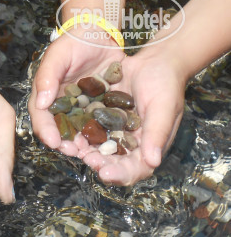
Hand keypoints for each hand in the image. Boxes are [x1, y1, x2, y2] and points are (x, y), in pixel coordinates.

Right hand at [28, 33, 124, 156]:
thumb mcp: (57, 55)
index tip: (54, 142)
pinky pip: (99, 125)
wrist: (98, 35)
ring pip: (79, 132)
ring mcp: (79, 110)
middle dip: (65, 144)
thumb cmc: (73, 42)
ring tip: (91, 152)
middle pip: (59, 131)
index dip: (46, 131)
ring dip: (83, 144)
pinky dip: (102, 135)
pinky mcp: (97, 109)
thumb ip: (47, 77)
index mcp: (45, 97)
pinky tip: (110, 142)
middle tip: (74, 151)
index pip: (41, 118)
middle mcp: (60, 108)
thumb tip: (41, 103)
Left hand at [79, 49, 185, 184]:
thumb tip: (153, 162)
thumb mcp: (164, 107)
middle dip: (99, 164)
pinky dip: (79, 134)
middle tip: (87, 159)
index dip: (120, 174)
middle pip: (112, 164)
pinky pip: (88, 132)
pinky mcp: (101, 121)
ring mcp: (113, 134)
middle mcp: (128, 145)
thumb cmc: (166, 85)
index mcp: (148, 147)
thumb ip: (157, 134)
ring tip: (74, 148)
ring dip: (85, 151)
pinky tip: (69, 132)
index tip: (106, 173)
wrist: (155, 62)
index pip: (135, 170)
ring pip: (97, 150)